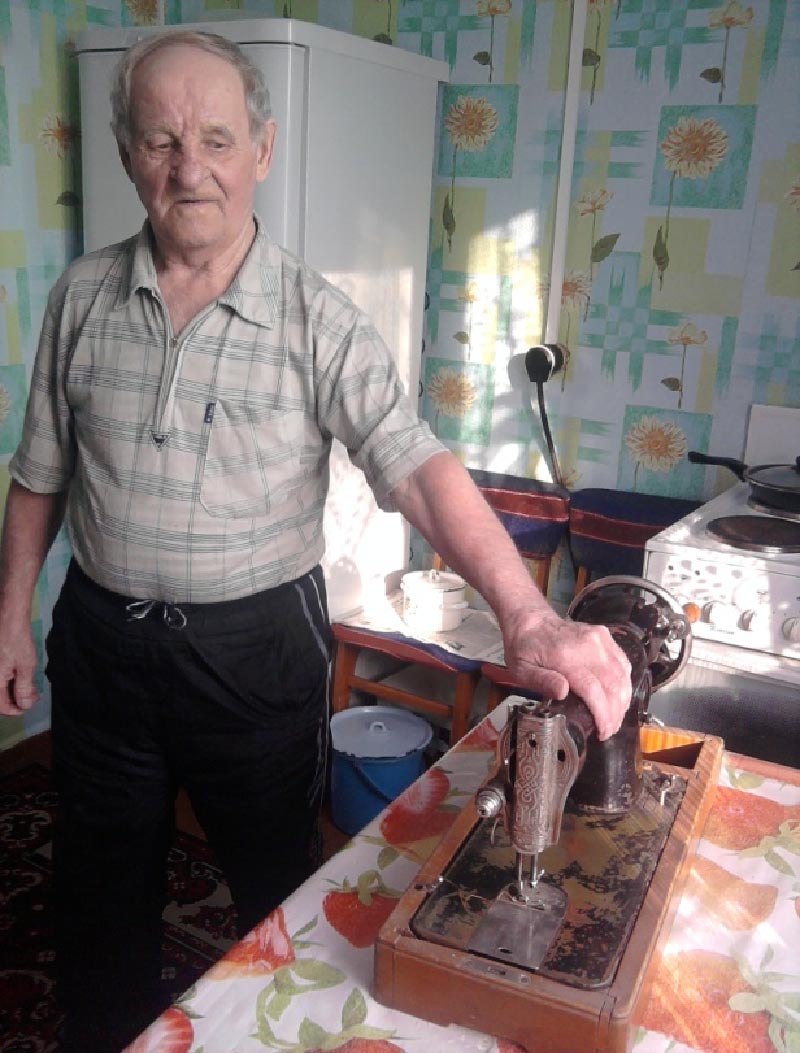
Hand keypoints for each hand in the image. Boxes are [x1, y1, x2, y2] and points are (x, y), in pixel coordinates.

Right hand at [0, 616, 39, 716]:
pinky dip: (8, 680)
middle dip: (14, 699)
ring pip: (0, 687)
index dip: (14, 710)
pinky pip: (0, 677)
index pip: (1, 706)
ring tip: (28, 687)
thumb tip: (25, 706)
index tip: (27, 707)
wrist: (9, 617)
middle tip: (30, 696)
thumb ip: (24, 688)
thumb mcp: (25, 666)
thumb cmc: (17, 641)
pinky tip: (19, 676)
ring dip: (12, 690)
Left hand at [500, 609, 631, 740]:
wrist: (530, 619)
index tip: (603, 732)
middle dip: (615, 713)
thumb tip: (563, 692)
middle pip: (613, 684)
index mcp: (566, 656)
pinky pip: (623, 663)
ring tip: (615, 719)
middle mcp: (588, 646)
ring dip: (623, 701)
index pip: (594, 689)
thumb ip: (542, 681)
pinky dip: (625, 683)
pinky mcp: (605, 636)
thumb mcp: (521, 669)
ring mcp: (599, 639)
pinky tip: (619, 698)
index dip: (603, 714)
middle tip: (609, 731)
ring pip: (622, 674)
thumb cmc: (524, 647)